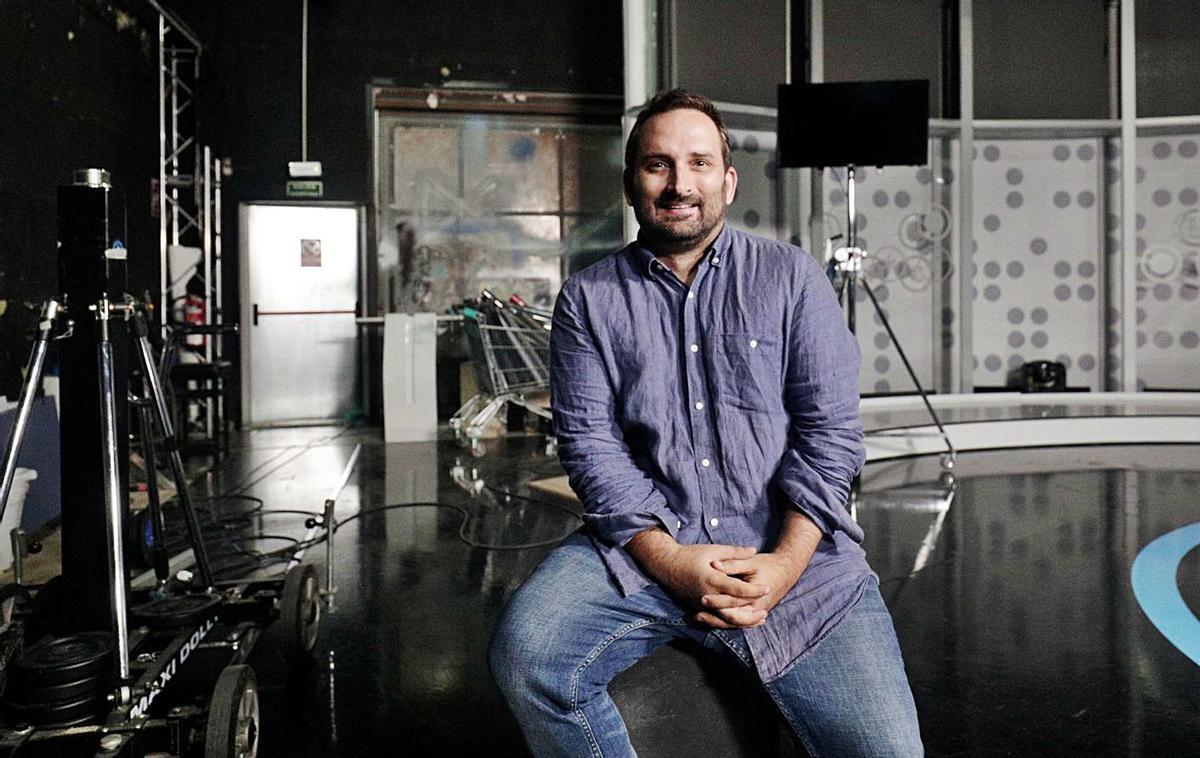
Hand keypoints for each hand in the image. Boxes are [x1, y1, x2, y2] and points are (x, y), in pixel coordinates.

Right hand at [626, 530, 769, 625]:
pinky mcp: (698, 608)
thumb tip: (753, 551)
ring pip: (725, 617)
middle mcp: (707, 595)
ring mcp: (701, 604)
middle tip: (766, 610)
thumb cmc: (690, 555)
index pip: (738, 589)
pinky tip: (742, 619)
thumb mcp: (713, 550)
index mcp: (712, 579)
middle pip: (733, 607)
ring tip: (758, 620)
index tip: (767, 588)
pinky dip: (731, 620)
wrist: (666, 565)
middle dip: (751, 610)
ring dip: (743, 620)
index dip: (754, 590)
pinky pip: (717, 618)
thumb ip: (734, 552)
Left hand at [696, 510, 821, 628]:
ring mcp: (756, 613)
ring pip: (734, 624)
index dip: (717, 602)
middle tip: (695, 614)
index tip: (701, 598)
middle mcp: (757, 608)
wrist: (786, 571)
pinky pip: (737, 622)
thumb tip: (714, 564)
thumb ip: (732, 563)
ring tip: (697, 617)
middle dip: (713, 618)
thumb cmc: (768, 565)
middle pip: (732, 619)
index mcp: (756, 596)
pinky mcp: (753, 613)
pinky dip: (723, 621)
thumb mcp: (751, 562)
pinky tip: (709, 618)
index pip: (734, 604)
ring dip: (716, 622)